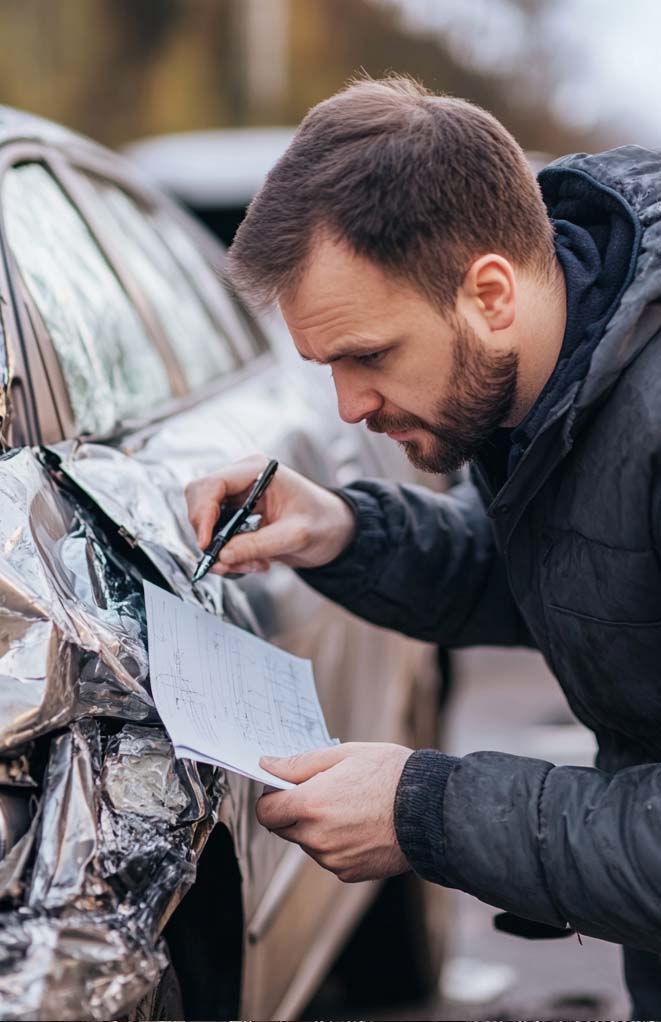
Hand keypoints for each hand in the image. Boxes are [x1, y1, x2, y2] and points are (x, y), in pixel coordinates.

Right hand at [185, 455, 355, 574]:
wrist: (336, 532)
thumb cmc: (325, 521)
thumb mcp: (296, 535)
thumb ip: (259, 544)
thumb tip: (223, 556)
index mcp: (257, 471)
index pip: (213, 484)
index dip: (203, 513)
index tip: (207, 543)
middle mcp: (241, 482)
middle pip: (200, 502)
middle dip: (208, 535)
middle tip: (225, 561)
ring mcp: (237, 501)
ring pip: (206, 524)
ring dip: (221, 551)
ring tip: (253, 564)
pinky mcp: (237, 520)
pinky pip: (217, 539)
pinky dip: (228, 557)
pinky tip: (255, 563)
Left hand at [256, 742, 412, 882]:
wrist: (431, 810)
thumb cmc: (390, 775)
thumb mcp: (343, 755)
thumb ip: (299, 764)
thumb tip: (267, 765)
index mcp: (310, 805)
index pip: (266, 811)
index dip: (271, 798)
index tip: (286, 787)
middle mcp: (316, 837)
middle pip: (284, 828)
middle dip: (295, 811)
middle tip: (324, 792)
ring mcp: (332, 859)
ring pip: (308, 843)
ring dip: (317, 827)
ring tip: (351, 807)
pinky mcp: (347, 873)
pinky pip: (329, 857)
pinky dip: (337, 843)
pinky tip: (361, 826)